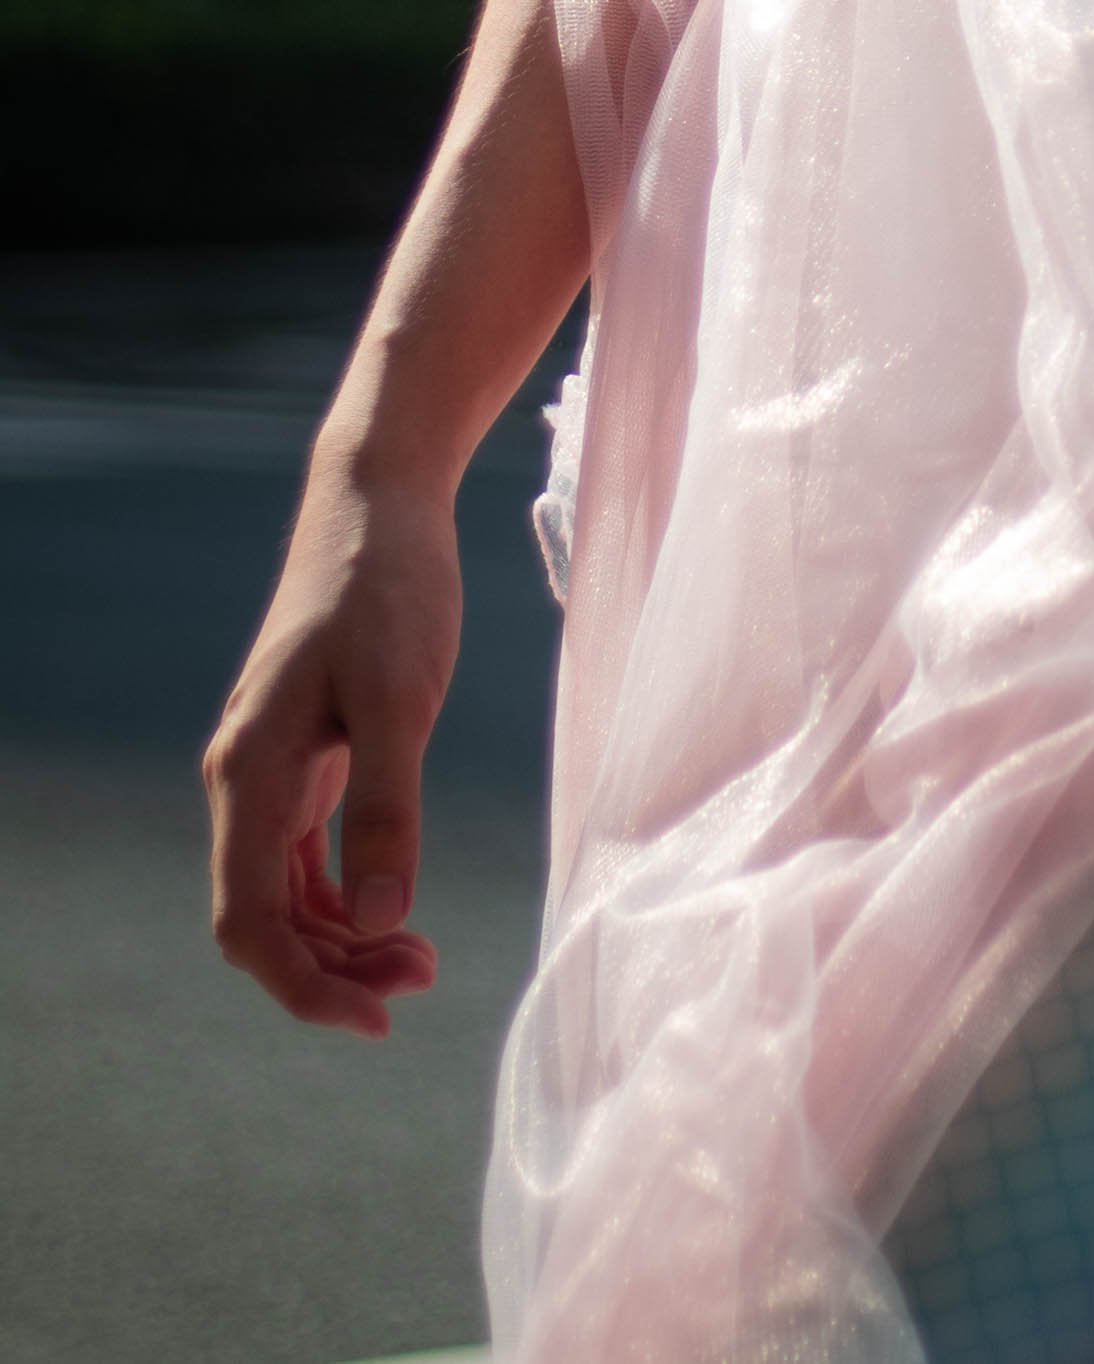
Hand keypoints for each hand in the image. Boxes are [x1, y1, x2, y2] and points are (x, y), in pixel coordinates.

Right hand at [205, 452, 462, 1035]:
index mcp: (249, 774)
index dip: (304, 986)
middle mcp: (243, 781)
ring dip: (343, 937)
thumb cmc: (390, 587)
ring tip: (421, 957)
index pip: (250, 921)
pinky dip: (345, 893)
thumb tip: (379, 917)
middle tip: (423, 978)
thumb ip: (389, 807)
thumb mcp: (403, 695)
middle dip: (333, 968)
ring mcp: (270, 769)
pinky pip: (306, 853)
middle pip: (263, 920)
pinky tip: (395, 906)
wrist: (379, 500)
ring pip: (286, 893)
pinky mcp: (306, 753)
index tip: (377, 1019)